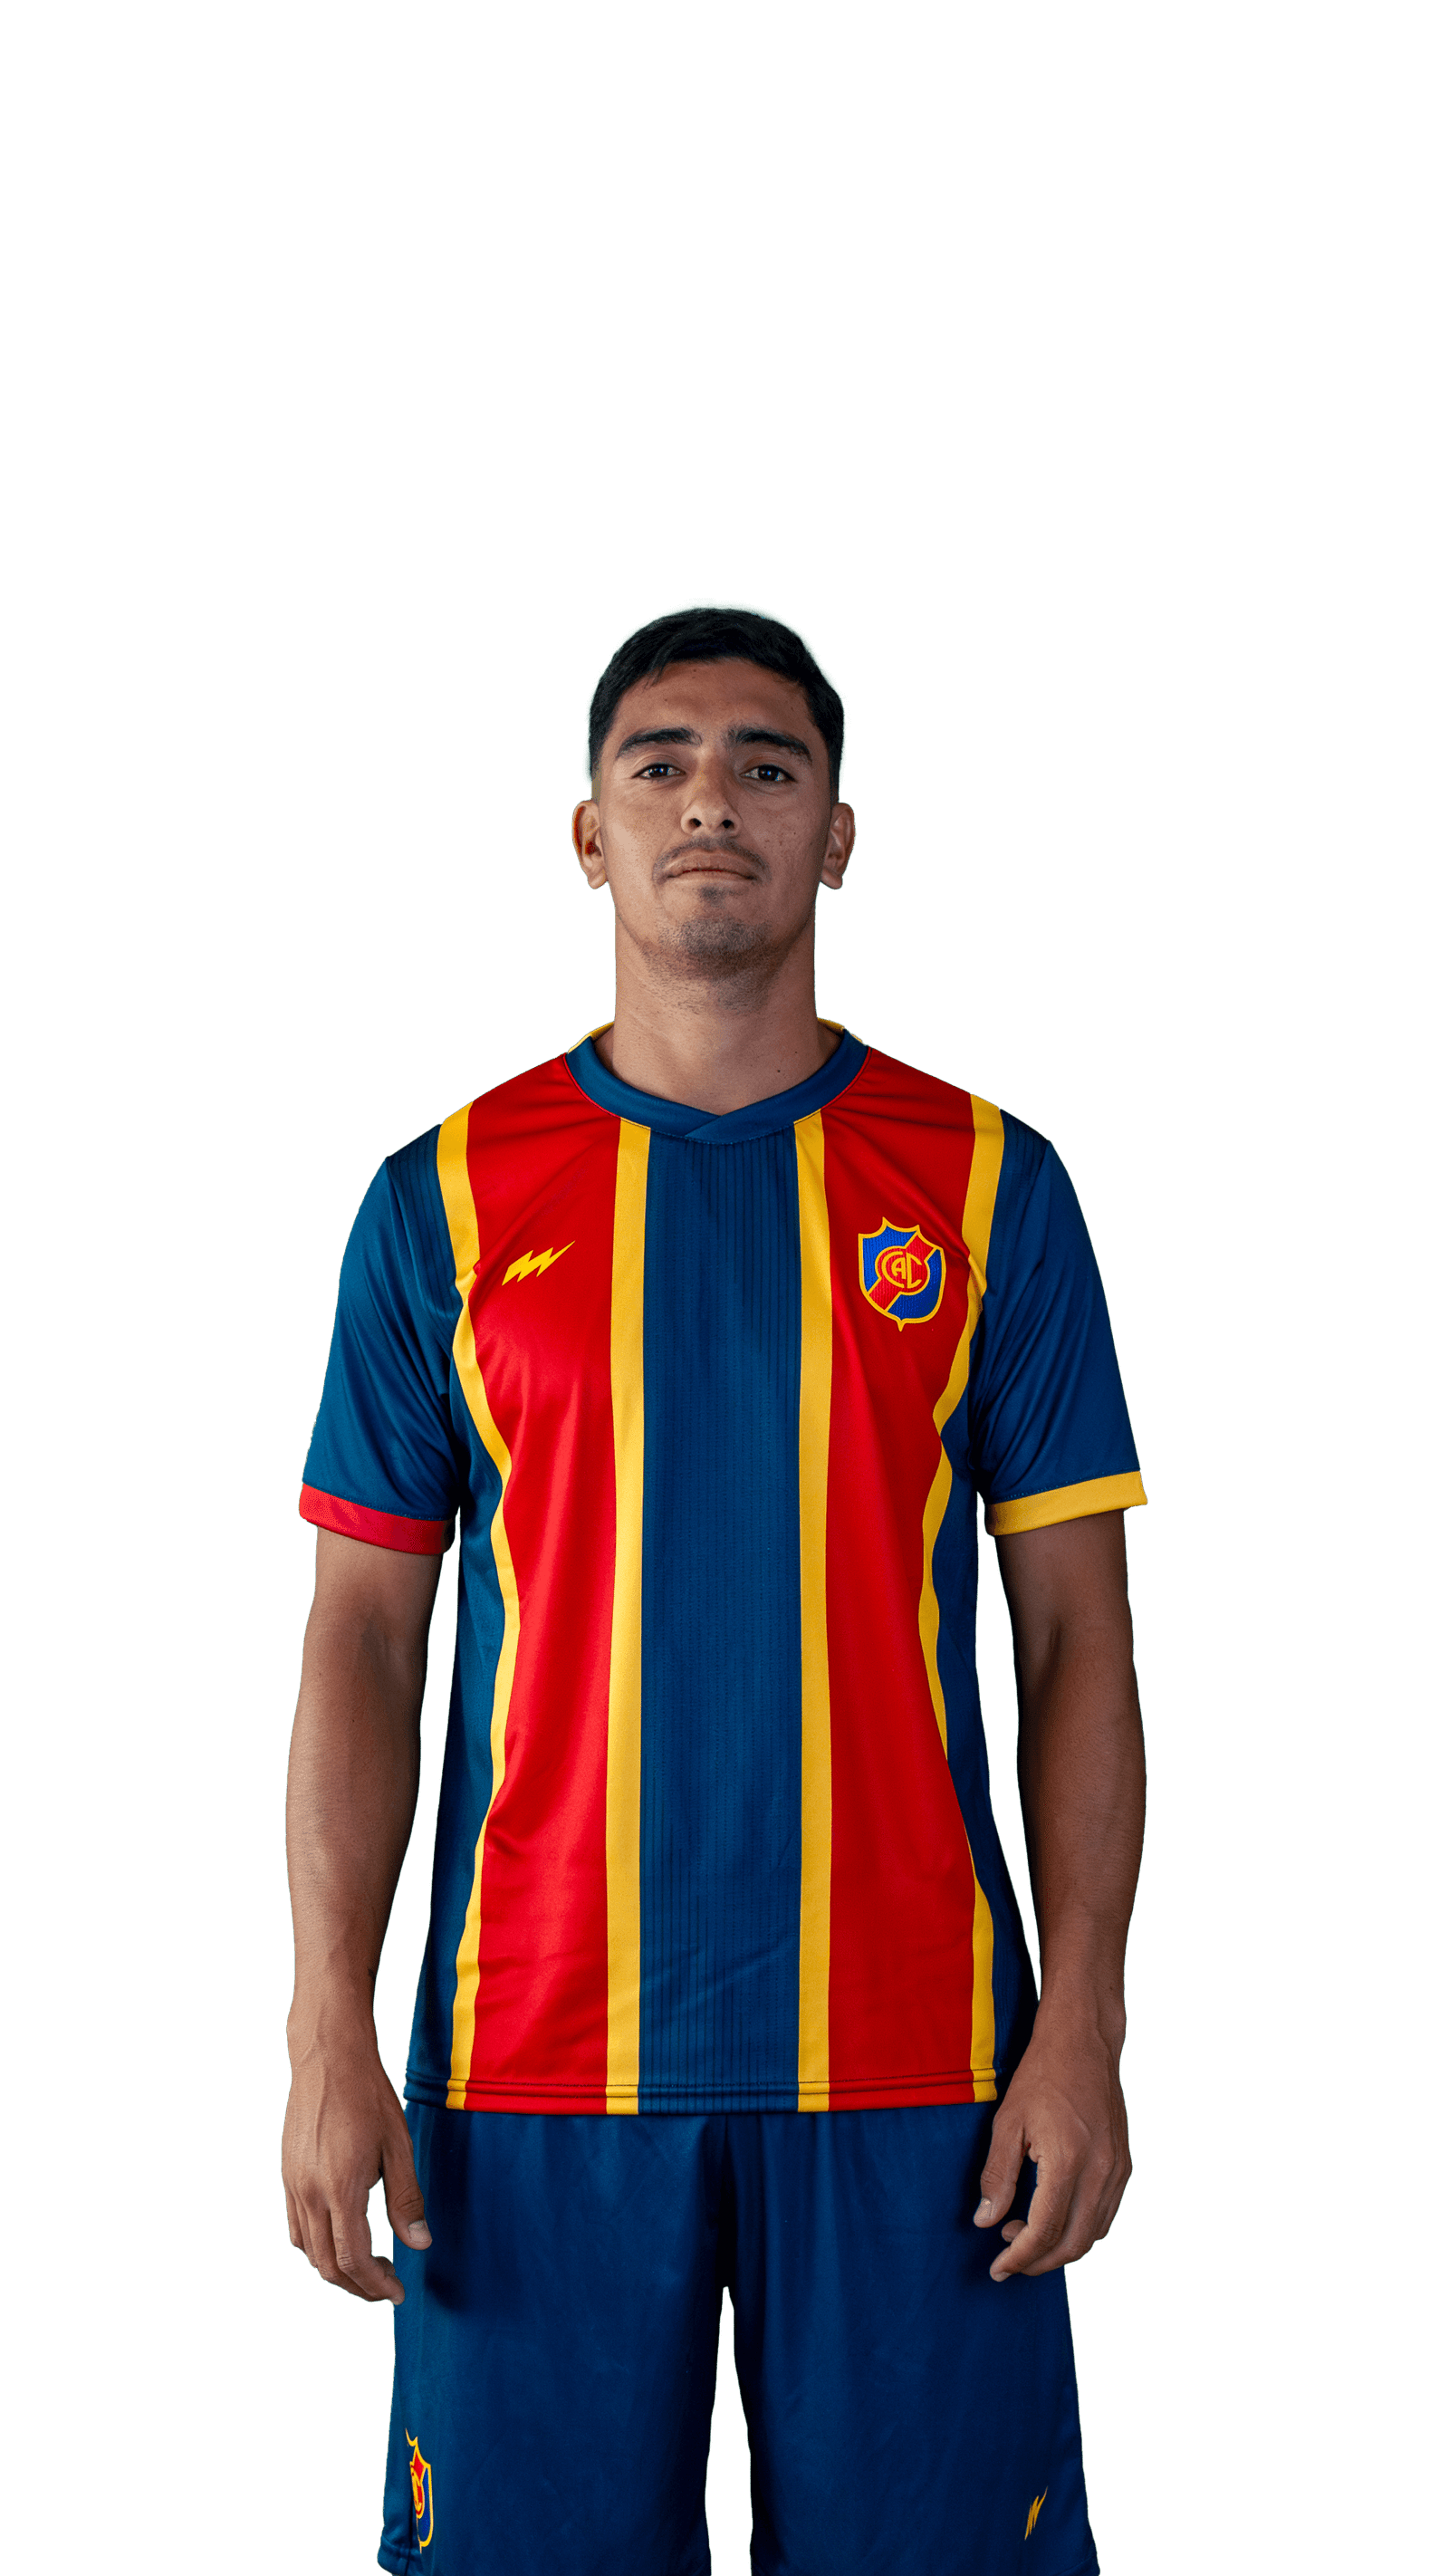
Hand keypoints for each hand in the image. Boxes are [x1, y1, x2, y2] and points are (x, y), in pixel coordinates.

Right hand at [282, 2009, 430, 2302]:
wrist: (328, 2057)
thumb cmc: (369, 2096)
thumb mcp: (399, 2146)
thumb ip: (407, 2200)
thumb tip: (420, 2245)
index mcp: (340, 2187)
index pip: (353, 2258)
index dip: (376, 2284)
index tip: (398, 2292)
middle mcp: (309, 2192)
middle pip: (327, 2264)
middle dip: (359, 2285)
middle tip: (389, 2285)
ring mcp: (292, 2185)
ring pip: (308, 2251)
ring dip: (338, 2269)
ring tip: (371, 2265)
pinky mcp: (287, 2176)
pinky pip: (297, 2228)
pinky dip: (318, 2246)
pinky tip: (343, 2237)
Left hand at [972, 2006, 1130, 2280]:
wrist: (1084, 2042)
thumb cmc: (1041, 2076)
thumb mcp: (1007, 2121)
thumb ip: (997, 2176)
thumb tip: (986, 2222)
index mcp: (1068, 2161)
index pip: (1043, 2232)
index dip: (1018, 2257)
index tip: (997, 2268)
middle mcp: (1100, 2172)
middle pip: (1073, 2243)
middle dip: (1039, 2262)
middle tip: (1009, 2259)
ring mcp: (1117, 2170)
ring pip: (1093, 2234)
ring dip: (1060, 2248)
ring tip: (1024, 2235)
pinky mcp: (1124, 2165)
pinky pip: (1105, 2215)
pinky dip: (1080, 2229)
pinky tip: (1054, 2217)